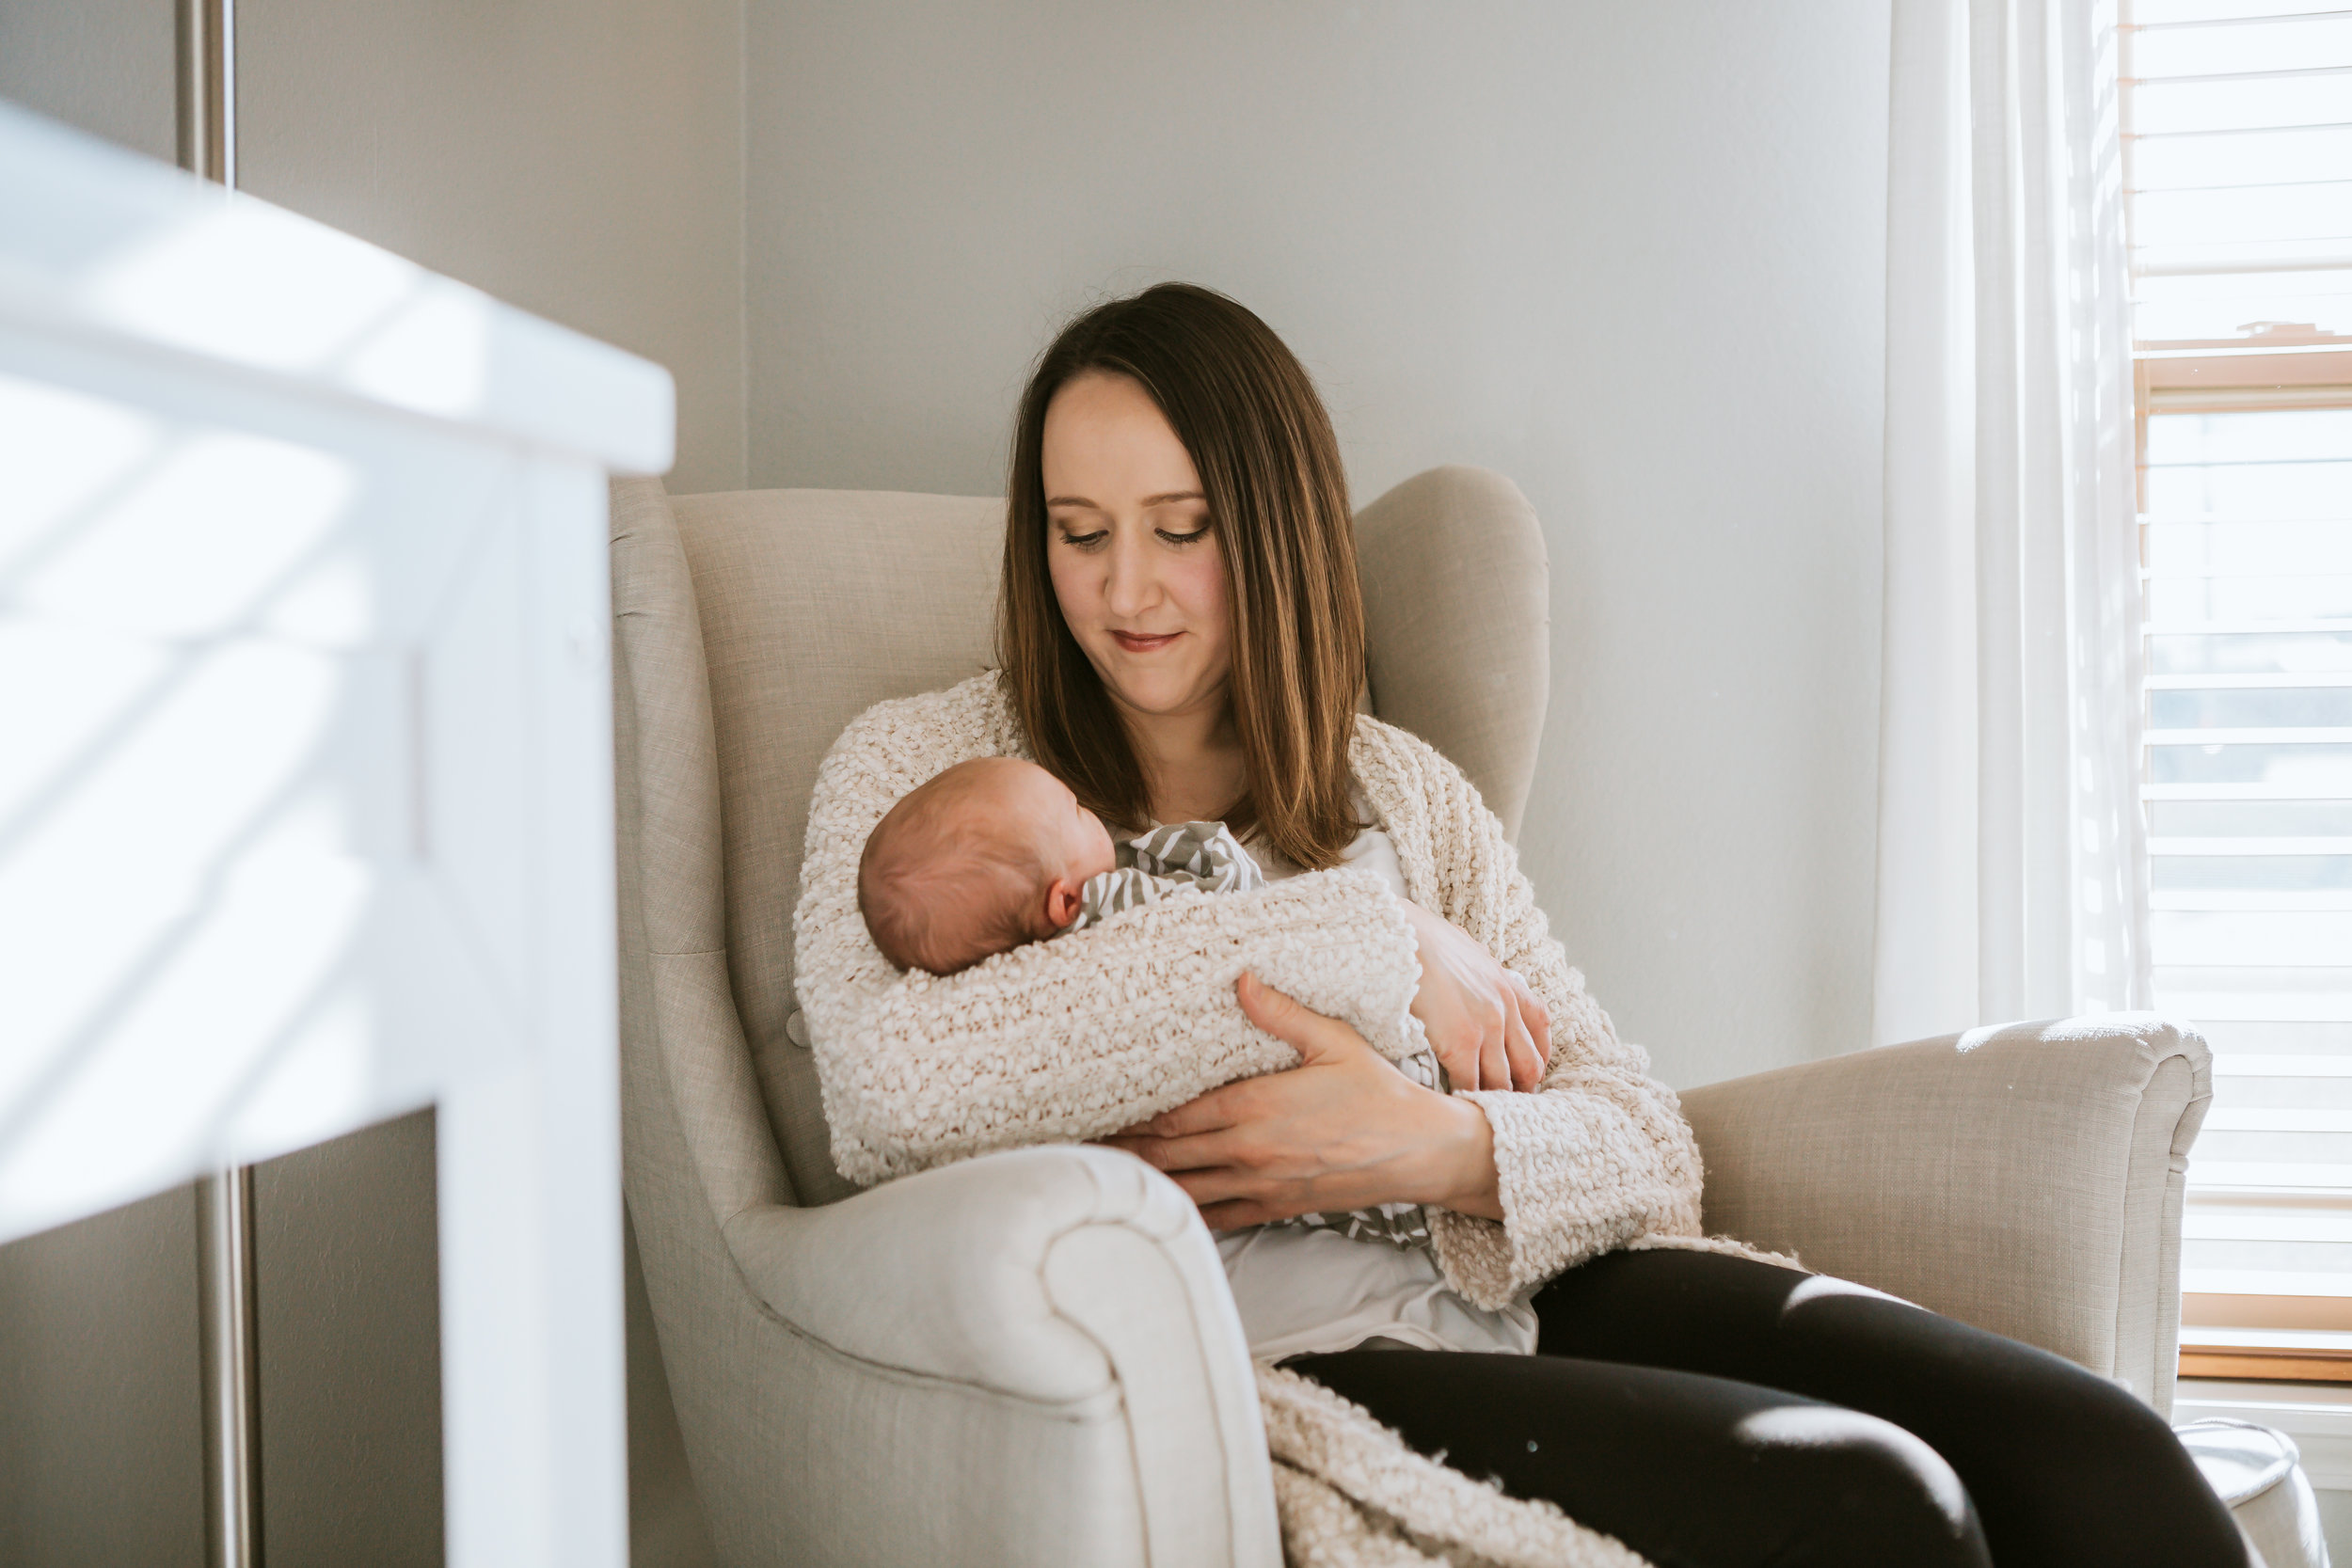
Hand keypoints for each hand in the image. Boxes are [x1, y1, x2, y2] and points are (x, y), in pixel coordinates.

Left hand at [1097, 971, 1502, 1227]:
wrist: (1420, 1151)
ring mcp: (1260, 1185)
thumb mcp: (1333, 1039)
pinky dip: (1185, 1213)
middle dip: (1122, 1152)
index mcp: (1253, 1107)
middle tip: (1081, 1147)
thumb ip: (1281, 1012)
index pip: (1173, 1114)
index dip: (1131, 1115)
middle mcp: (1248, 1151)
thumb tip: (1240, 980)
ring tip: (1105, 1179)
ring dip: (1144, 1184)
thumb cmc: (1378, 1092)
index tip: (1099, 1109)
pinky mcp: (1276, 1207)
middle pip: (1166, 1155)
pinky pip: (1218, 1217)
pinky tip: (1161, 1210)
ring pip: (1184, 1190)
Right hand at [1398, 900, 1550, 1091]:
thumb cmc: (1419, 938)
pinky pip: (1469, 1083)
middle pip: (1528, 1063)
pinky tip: (1452, 1104)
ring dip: (1490, 1098)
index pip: (1540, 1026)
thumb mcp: (1462, 948)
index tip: (1526, 1072)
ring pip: (1500, 1081)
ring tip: (1477, 1110)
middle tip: (1504, 1103)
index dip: (1537, 1054)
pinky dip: (1462, 1097)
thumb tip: (1470, 975)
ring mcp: (1486, 1027)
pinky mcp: (1460, 1044)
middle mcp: (1504, 1008)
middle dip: (1520, 1087)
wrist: (1397, 934)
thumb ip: (1476, 970)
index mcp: (1506, 984)